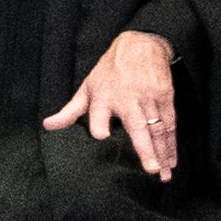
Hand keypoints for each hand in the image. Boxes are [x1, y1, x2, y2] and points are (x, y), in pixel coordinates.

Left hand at [44, 31, 183, 179]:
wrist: (140, 46)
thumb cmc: (110, 71)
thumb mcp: (87, 88)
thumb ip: (70, 111)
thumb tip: (48, 126)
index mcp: (104, 98)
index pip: (99, 112)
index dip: (99, 123)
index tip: (101, 135)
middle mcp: (127, 99)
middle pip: (137, 125)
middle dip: (145, 148)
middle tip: (151, 169)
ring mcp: (148, 98)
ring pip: (157, 129)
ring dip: (163, 153)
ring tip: (164, 174)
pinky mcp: (165, 97)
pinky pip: (169, 124)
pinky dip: (172, 144)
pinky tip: (171, 160)